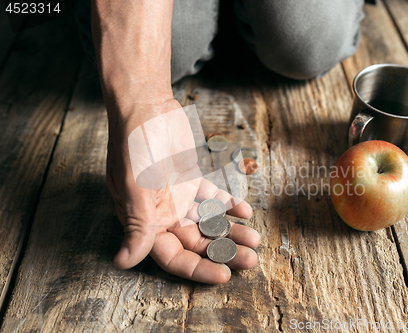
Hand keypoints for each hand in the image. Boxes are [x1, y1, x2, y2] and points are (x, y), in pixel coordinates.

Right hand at [106, 99, 259, 283]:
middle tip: (251, 259)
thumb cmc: (134, 146)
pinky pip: (213, 197)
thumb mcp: (135, 189)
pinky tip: (245, 211)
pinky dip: (229, 204)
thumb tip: (122, 262)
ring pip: (209, 222)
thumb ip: (137, 226)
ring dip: (231, 231)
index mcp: (146, 222)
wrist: (146, 106)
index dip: (198, 269)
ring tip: (255, 239)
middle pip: (197, 242)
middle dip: (224, 252)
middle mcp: (163, 214)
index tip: (225, 276)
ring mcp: (178, 197)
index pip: (173, 257)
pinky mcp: (191, 179)